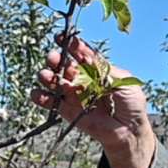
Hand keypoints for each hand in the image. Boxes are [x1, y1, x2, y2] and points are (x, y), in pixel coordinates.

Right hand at [30, 36, 155, 167]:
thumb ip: (105, 70)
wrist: (128, 131)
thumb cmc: (131, 104)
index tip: (61, 37)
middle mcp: (83, 79)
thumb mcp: (123, 81)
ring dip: (48, 76)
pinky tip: (36, 94)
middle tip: (52, 57)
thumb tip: (87, 59)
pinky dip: (41, 98)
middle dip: (57, 60)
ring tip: (45, 75)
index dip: (71, 45)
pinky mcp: (68, 111)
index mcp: (96, 69)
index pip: (81, 54)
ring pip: (56, 82)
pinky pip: (51, 103)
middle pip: (65, 66)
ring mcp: (74, 95)